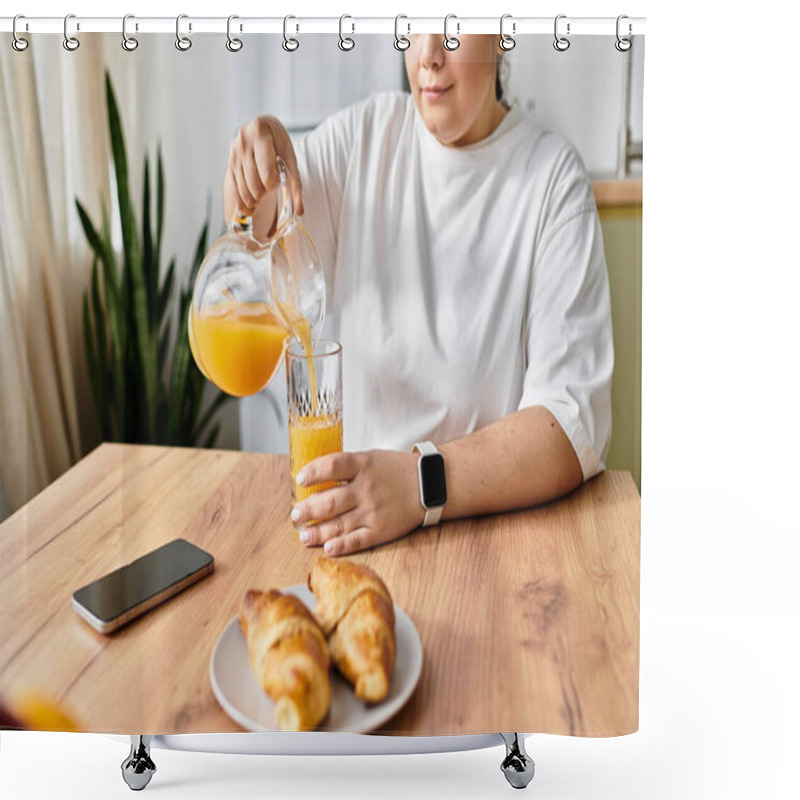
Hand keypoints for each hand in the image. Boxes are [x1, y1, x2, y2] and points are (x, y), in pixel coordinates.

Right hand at [225, 114, 303, 217]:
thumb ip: (296, 183)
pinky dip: (243, 204)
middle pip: (255, 184)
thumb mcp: (290, 158)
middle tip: (271, 186)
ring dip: (256, 199)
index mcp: (260, 134)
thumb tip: (299, 211)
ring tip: (264, 194)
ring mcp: (234, 154)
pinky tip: (252, 209)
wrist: (261, 128)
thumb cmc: (279, 143)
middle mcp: (244, 143)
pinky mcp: (230, 164)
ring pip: (245, 189)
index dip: (274, 183)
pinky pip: (235, 190)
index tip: (277, 180)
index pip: (267, 173)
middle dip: (265, 192)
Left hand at [291, 450, 424, 556]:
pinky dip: (340, 546)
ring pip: (338, 524)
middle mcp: (366, 488)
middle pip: (329, 501)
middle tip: (295, 515)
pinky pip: (356, 540)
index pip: (331, 466)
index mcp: (363, 465)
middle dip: (308, 510)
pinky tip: (327, 548)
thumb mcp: (371, 458)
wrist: (429, 484)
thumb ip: (346, 466)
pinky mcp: (381, 530)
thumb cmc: (396, 470)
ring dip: (317, 532)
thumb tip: (315, 476)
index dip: (312, 473)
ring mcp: (373, 511)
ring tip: (304, 535)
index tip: (300, 480)